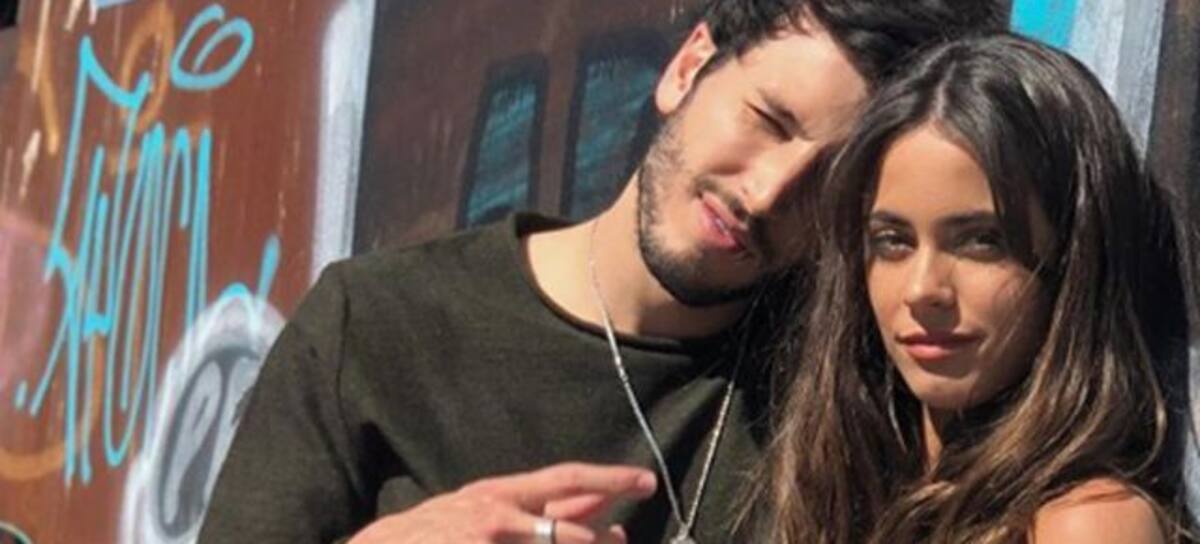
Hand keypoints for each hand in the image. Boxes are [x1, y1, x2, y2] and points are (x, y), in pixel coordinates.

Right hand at [346, 462, 657, 543]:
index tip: (644, 480)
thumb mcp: (477, 509)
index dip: (610, 479)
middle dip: (603, 538)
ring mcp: (492, 540)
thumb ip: (533, 512)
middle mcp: (500, 516)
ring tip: (605, 542)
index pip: (567, 480)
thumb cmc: (430, 532)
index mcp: (500, 494)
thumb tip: (593, 518)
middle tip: (624, 538)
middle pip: (571, 529)